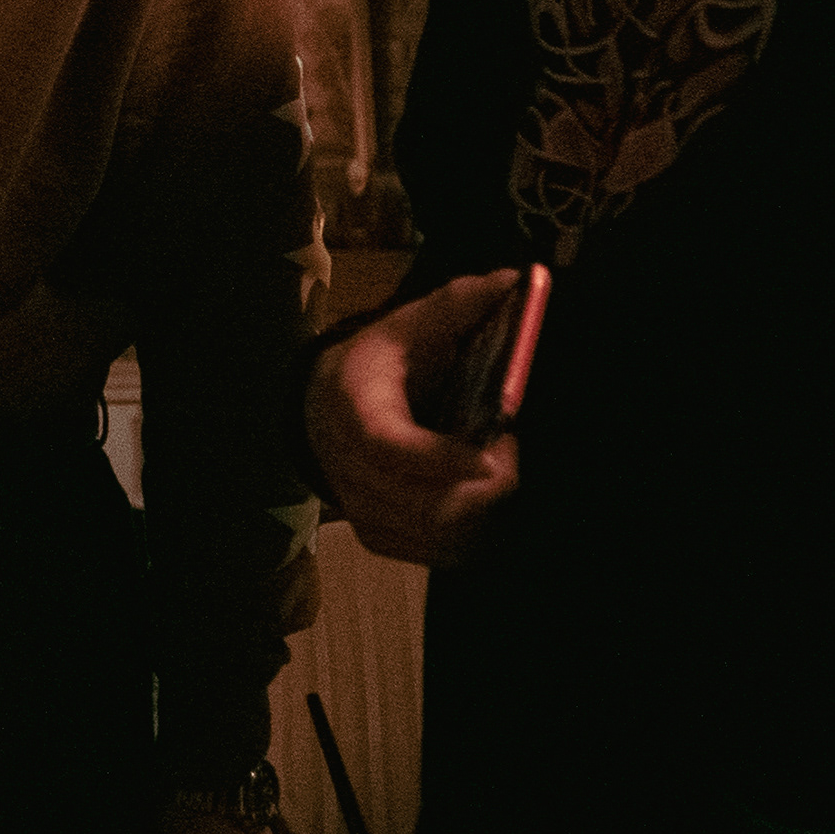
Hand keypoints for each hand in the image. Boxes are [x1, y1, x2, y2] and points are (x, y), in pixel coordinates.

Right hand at [306, 270, 524, 566]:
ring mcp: (360, 508)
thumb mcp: (408, 326)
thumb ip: (457, 305)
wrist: (322, 408)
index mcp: (350, 407)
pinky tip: (481, 496)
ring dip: (481, 509)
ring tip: (497, 466)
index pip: (387, 446)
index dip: (439, 458)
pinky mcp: (378, 536)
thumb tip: (512, 281)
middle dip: (480, 485)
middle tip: (510, 449)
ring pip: (434, 533)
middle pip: (420, 501)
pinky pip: (436, 552)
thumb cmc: (378, 364)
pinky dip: (471, 532)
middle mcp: (346, 466)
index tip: (492, 454)